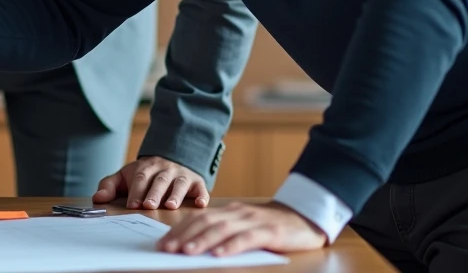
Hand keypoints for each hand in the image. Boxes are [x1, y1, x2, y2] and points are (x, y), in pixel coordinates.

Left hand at [93, 157, 208, 209]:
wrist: (171, 158)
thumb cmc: (144, 175)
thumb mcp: (125, 176)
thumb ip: (110, 186)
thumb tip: (97, 199)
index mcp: (146, 168)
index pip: (140, 178)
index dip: (136, 191)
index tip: (132, 205)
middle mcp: (165, 170)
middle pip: (160, 180)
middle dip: (154, 193)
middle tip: (149, 206)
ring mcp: (182, 175)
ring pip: (179, 183)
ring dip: (176, 194)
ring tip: (171, 206)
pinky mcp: (197, 182)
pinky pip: (201, 188)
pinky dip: (202, 195)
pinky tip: (201, 203)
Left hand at [157, 201, 327, 256]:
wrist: (306, 218)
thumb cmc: (271, 227)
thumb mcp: (243, 226)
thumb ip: (223, 232)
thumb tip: (192, 246)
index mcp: (230, 211)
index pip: (198, 218)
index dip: (179, 230)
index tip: (162, 243)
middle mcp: (239, 212)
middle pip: (206, 222)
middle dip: (183, 236)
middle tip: (167, 249)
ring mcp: (254, 221)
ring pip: (223, 229)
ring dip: (202, 240)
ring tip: (186, 252)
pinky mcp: (271, 232)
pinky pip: (247, 238)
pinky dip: (231, 246)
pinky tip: (219, 255)